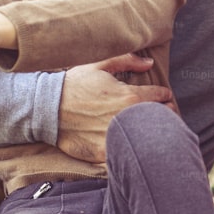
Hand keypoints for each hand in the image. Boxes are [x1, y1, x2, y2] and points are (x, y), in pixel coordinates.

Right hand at [57, 53, 174, 162]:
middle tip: (161, 113)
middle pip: (162, 118)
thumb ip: (127, 61)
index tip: (162, 96)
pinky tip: (131, 143)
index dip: (164, 95)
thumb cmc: (74, 85)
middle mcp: (128, 118)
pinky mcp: (105, 152)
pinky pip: (128, 153)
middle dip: (165, 113)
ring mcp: (117, 137)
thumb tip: (149, 63)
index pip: (162, 97)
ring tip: (149, 128)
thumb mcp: (99, 65)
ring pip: (149, 137)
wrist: (47, 108)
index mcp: (130, 96)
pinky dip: (133, 148)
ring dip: (152, 132)